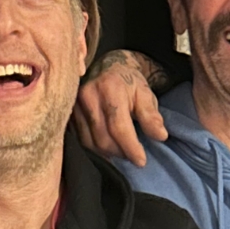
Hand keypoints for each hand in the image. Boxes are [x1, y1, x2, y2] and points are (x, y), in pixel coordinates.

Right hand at [72, 50, 168, 166]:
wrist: (107, 67)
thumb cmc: (129, 83)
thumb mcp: (145, 94)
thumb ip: (152, 115)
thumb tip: (161, 136)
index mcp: (110, 89)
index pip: (119, 127)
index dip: (130, 147)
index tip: (141, 161)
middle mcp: (88, 96)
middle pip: (103, 138)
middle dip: (120, 152)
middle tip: (132, 155)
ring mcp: (75, 105)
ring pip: (90, 142)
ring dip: (108, 153)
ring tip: (122, 151)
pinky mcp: (69, 113)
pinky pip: (80, 140)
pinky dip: (95, 149)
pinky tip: (107, 149)